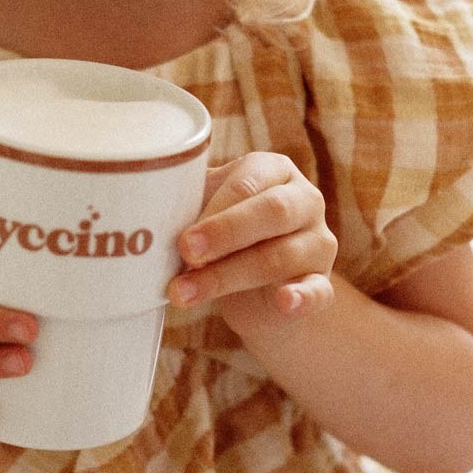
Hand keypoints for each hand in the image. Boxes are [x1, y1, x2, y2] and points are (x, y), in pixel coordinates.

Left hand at [166, 153, 335, 333]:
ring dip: (227, 277)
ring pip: (280, 257)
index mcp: (274, 171)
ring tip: (185, 292)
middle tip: (186, 253)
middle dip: (225, 233)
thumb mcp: (210, 209)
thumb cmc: (227, 235)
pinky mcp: (325, 285)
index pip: (249, 182)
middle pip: (272, 212)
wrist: (257, 288)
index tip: (182, 236)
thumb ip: (191, 202)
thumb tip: (147, 209)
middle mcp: (304, 200)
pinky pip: (318, 291)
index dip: (216, 209)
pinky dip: (301, 297)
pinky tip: (283, 301)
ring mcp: (318, 243)